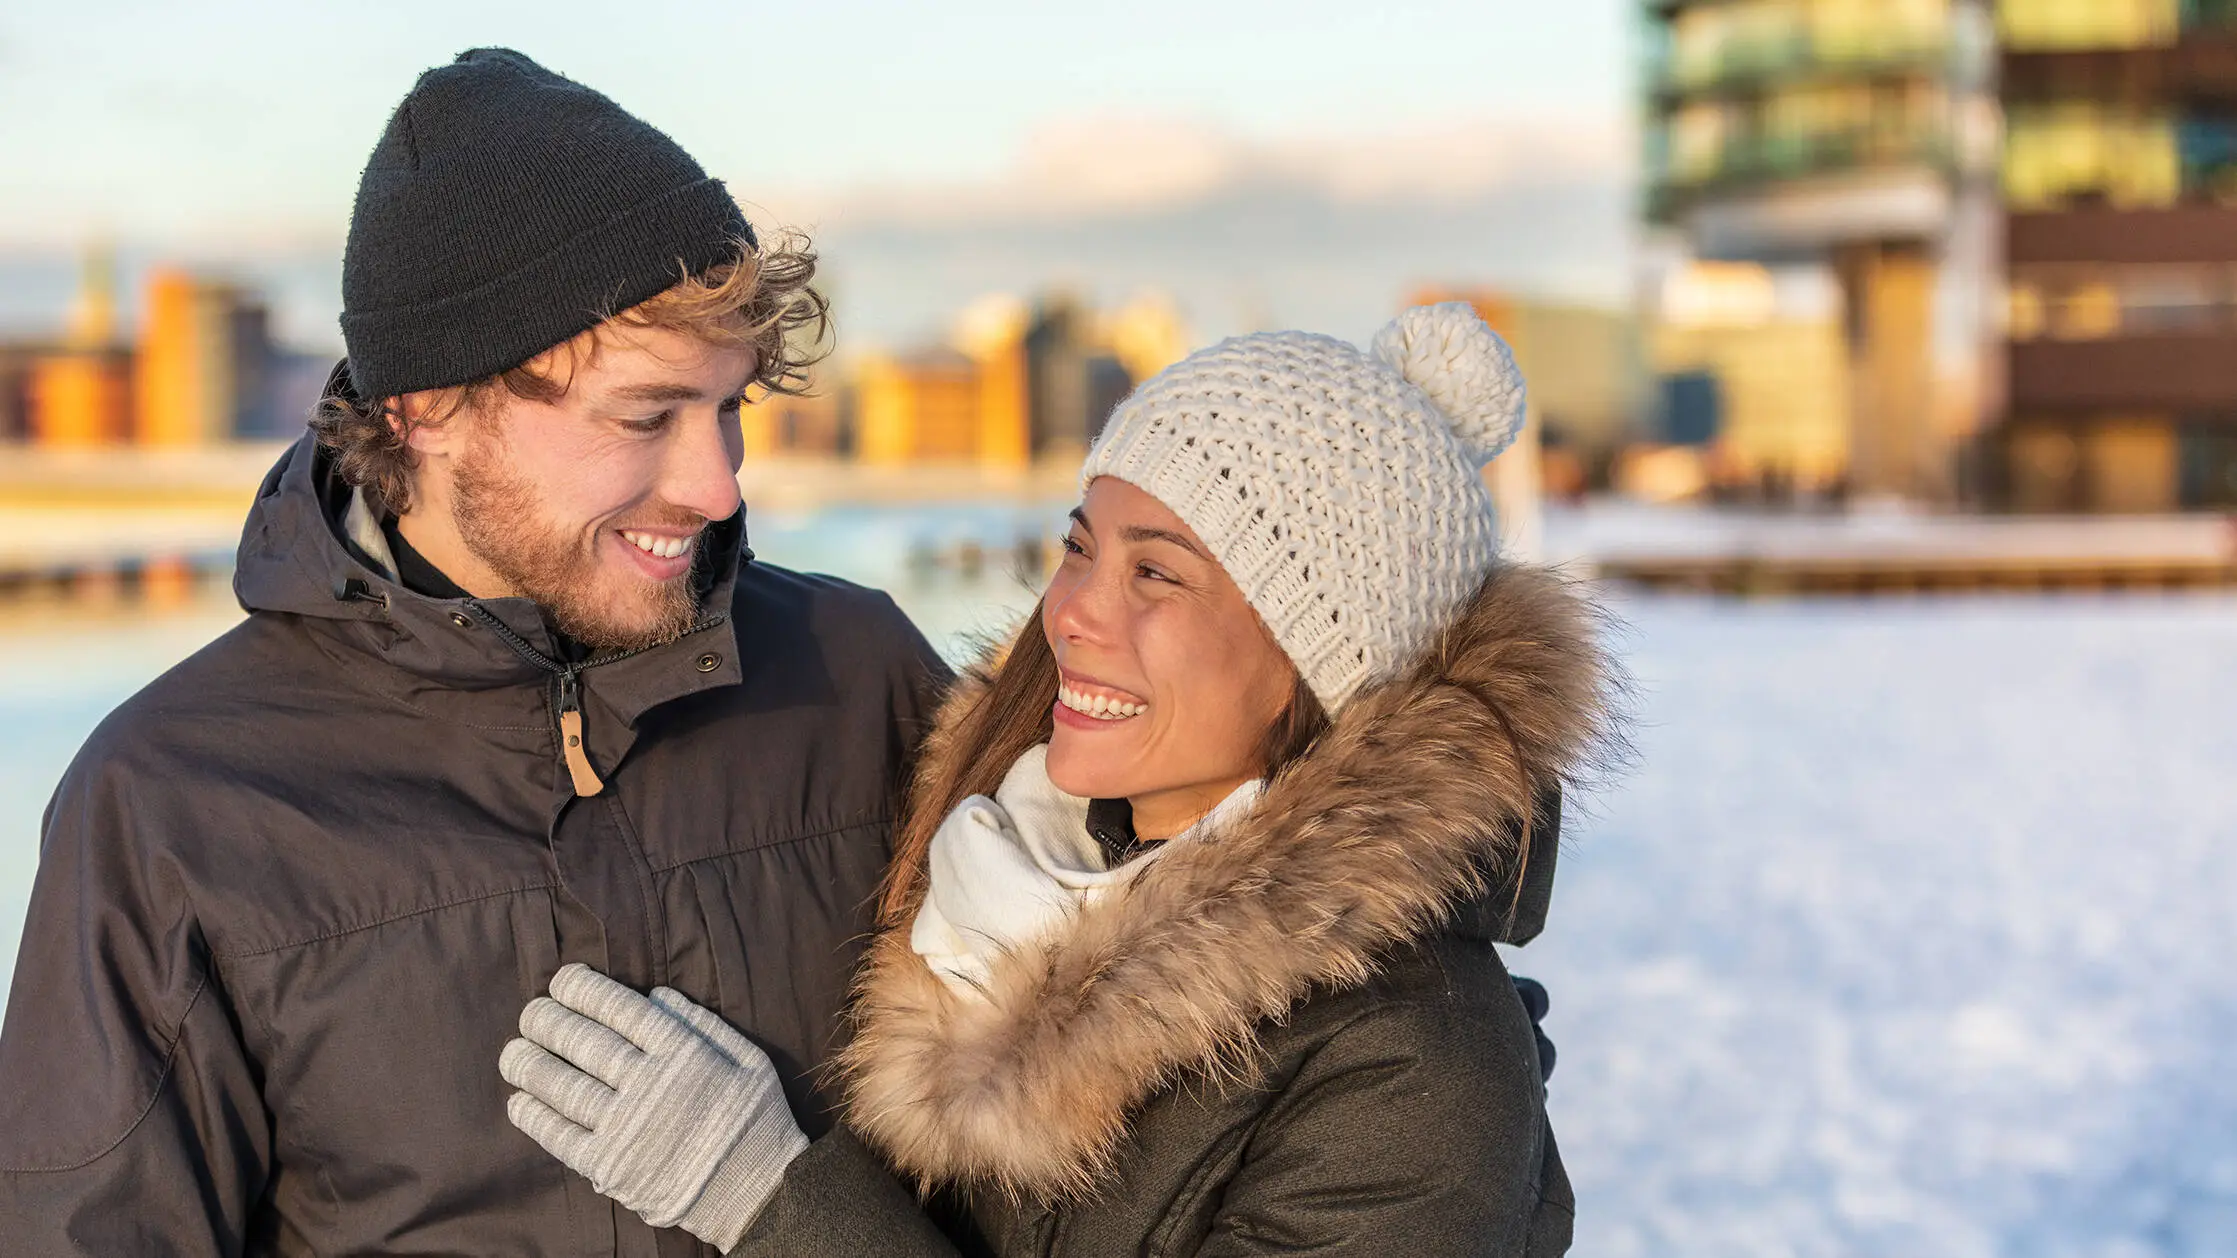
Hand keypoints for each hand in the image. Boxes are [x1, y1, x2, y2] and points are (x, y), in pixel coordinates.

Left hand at [500, 964, 808, 1250]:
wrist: (756, 1193)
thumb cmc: (755, 1120)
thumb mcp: (749, 1060)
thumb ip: (704, 1023)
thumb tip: (655, 994)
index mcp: (682, 1052)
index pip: (617, 1008)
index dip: (582, 989)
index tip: (561, 981)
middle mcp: (647, 1084)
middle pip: (582, 1041)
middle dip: (547, 1021)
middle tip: (531, 1013)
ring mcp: (624, 1126)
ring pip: (562, 1085)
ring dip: (529, 1064)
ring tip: (513, 1052)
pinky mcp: (609, 1166)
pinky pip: (560, 1135)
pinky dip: (535, 1116)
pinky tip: (520, 1101)